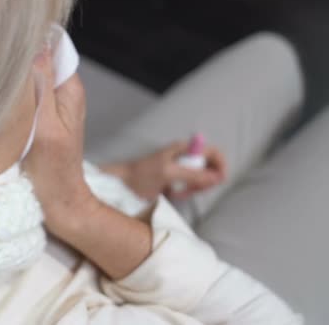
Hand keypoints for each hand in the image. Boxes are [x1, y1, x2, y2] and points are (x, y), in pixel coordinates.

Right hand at [21, 50, 94, 233]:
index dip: (29, 48)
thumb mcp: (45, 126)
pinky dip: (14, 100)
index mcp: (70, 88)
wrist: (58, 199)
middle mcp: (63, 92)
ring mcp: (52, 105)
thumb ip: (41, 88)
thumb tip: (36, 50)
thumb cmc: (53, 168)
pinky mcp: (41, 118)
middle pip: (39, 63)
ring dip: (14, 85)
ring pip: (30, 81)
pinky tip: (2, 110)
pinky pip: (26, 98)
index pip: (52, 49)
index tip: (7, 59)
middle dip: (18, 67)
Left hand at [102, 141, 226, 200]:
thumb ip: (192, 174)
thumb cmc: (142, 175)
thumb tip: (216, 177)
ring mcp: (180, 169)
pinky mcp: (176, 181)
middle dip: (204, 181)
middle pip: (209, 168)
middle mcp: (184, 157)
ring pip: (200, 181)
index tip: (219, 180)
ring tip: (175, 192)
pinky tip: (171, 194)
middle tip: (190, 190)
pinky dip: (184, 193)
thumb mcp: (168, 174)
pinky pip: (189, 189)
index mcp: (184, 148)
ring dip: (192, 189)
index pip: (213, 152)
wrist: (122, 184)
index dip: (220, 165)